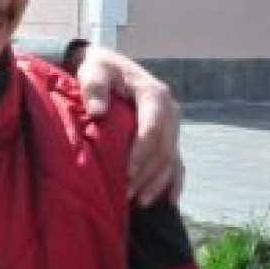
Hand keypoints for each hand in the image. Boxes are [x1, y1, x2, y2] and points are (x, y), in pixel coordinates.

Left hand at [75, 45, 183, 205]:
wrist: (108, 66)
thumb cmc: (98, 69)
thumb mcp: (93, 71)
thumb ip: (94, 88)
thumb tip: (98, 112)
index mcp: (154, 94)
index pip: (152, 129)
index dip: (141, 153)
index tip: (126, 173)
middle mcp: (170, 111)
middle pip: (163, 149)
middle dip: (146, 174)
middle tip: (126, 193)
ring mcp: (172, 126)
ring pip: (171, 159)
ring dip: (157, 183)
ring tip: (139, 203)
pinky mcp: (169, 137)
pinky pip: (176, 163)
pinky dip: (172, 183)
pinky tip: (167, 202)